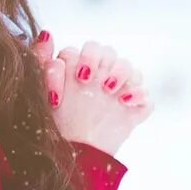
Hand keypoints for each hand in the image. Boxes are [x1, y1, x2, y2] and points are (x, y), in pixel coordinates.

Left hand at [33, 32, 151, 158]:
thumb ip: (42, 61)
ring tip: (110, 92)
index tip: (78, 79)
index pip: (90, 48)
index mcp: (82, 68)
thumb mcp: (43, 91)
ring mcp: (120, 93)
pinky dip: (140, 97)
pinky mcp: (134, 111)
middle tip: (91, 81)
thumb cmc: (55, 123)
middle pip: (111, 53)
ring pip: (132, 69)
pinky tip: (125, 104)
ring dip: (123, 74)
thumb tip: (46, 32)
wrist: (71, 157)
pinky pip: (147, 98)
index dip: (85, 58)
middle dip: (105, 63)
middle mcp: (102, 77)